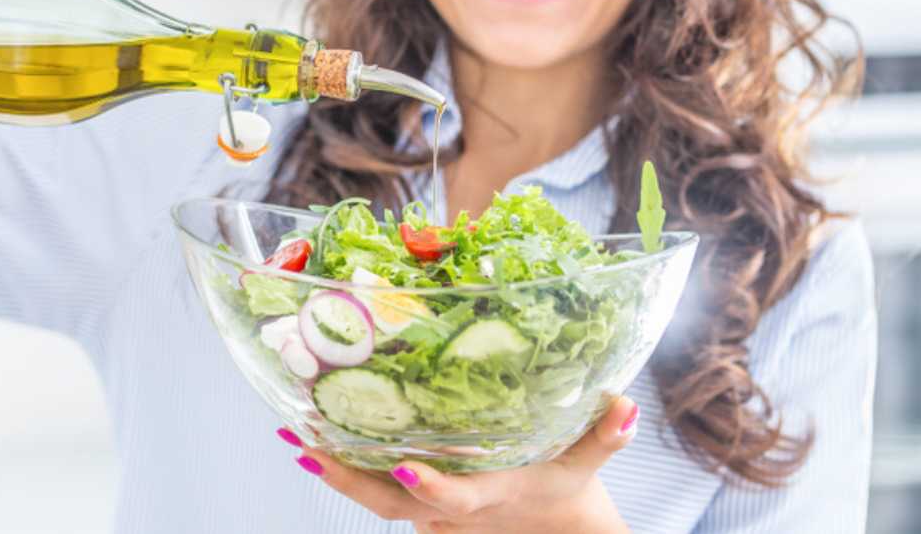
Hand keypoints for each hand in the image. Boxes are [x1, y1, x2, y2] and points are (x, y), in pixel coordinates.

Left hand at [283, 396, 637, 532]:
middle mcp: (451, 514)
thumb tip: (624, 406)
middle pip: (390, 504)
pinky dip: (349, 468)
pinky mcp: (422, 507)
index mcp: (488, 499)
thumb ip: (604, 438)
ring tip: (296, 438)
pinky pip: (379, 489)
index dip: (433, 489)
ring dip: (336, 470)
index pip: (454, 500)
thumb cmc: (568, 495)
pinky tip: (318, 440)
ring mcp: (432, 515)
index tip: (407, 469)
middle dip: (347, 477)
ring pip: (376, 498)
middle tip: (306, 446)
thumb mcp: (587, 466)